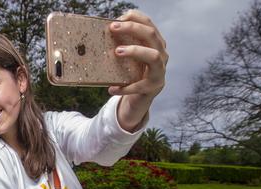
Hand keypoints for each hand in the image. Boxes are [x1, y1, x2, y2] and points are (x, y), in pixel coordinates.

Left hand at [108, 10, 167, 129]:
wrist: (140, 99)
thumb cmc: (131, 74)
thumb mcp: (128, 58)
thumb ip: (121, 45)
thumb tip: (99, 34)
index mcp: (155, 44)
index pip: (149, 24)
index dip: (134, 18)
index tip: (115, 20)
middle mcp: (161, 54)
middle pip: (151, 35)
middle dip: (132, 28)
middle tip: (112, 28)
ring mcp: (159, 71)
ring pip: (152, 56)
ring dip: (135, 51)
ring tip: (117, 52)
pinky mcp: (153, 87)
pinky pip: (139, 86)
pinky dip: (124, 88)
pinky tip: (111, 89)